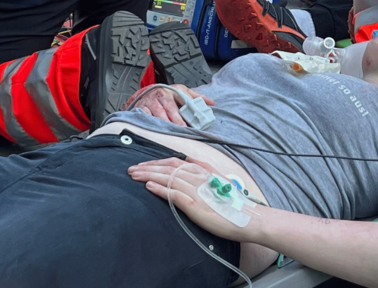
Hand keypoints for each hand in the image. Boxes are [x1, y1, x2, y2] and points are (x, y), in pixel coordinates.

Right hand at [124, 85, 214, 126]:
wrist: (146, 92)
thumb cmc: (166, 93)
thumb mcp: (181, 91)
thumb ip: (195, 97)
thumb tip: (211, 102)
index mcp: (171, 91)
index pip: (179, 102)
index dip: (182, 114)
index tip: (187, 124)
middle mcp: (160, 96)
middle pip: (167, 110)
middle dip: (174, 121)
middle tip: (180, 131)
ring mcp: (149, 102)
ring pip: (156, 114)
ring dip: (162, 124)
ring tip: (169, 134)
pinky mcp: (140, 108)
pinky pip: (144, 117)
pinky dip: (148, 124)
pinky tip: (153, 131)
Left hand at [128, 157, 260, 242]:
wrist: (246, 217)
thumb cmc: (233, 202)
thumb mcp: (219, 179)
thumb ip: (203, 169)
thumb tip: (189, 159)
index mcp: (203, 171)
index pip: (174, 162)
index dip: (156, 162)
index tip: (143, 165)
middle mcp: (198, 177)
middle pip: (167, 168)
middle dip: (147, 167)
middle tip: (131, 170)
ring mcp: (196, 190)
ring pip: (167, 178)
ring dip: (148, 176)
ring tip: (134, 176)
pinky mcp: (194, 205)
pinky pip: (173, 194)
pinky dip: (159, 189)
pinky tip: (148, 187)